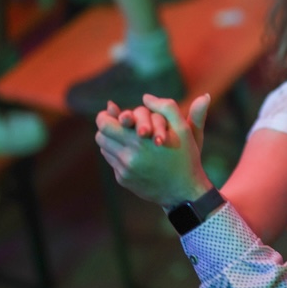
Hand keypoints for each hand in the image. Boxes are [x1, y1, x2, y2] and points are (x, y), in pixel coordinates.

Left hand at [96, 93, 212, 207]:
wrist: (184, 191)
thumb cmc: (185, 157)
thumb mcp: (184, 129)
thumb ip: (167, 107)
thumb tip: (146, 96)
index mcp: (141, 140)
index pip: (105, 123)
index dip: (106, 116)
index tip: (114, 113)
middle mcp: (129, 156)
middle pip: (100, 135)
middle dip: (107, 126)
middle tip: (116, 123)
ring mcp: (124, 170)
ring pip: (104, 148)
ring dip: (111, 140)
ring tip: (124, 136)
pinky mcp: (123, 180)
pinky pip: (112, 162)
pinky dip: (118, 154)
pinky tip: (132, 152)